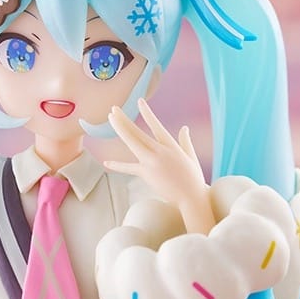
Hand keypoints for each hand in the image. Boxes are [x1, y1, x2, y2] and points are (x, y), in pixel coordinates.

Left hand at [105, 100, 214, 234]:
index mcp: (171, 145)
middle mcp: (160, 151)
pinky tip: (106, 163)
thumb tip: (184, 128)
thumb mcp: (190, 157)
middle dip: (125, 120)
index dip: (147, 113)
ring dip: (121, 129)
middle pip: (138, 132)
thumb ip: (185, 141)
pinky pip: (129, 168)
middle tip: (114, 109)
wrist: (191, 197)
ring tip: (111, 119)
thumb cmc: (193, 179)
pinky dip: (117, 166)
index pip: (156, 125)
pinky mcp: (146, 174)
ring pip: (132, 142)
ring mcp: (151, 162)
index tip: (139, 101)